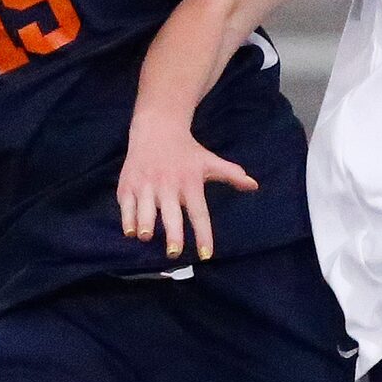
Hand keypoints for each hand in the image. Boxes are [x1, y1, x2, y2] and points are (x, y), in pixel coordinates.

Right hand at [117, 116, 257, 260]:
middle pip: (171, 214)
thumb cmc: (187, 151)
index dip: (203, 235)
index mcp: (190, 183)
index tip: (206, 254)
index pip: (199, 213)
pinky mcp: (128, 185)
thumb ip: (231, 174)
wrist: (157, 127)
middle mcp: (168, 185)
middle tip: (174, 252)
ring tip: (146, 238)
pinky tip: (131, 232)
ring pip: (145, 209)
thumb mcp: (209, 161)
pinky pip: (126, 206)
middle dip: (172, 233)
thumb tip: (254, 185)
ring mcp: (146, 185)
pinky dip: (128, 219)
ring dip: (145, 224)